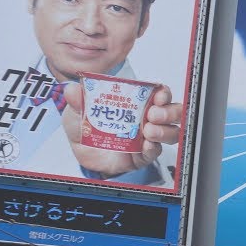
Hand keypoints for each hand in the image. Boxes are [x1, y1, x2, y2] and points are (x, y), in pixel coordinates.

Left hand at [62, 83, 182, 178]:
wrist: (79, 153)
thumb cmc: (86, 127)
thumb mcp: (78, 110)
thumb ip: (77, 100)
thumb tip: (73, 89)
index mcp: (136, 103)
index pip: (160, 94)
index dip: (163, 93)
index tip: (159, 95)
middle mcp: (147, 118)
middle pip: (172, 113)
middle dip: (168, 112)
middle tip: (153, 113)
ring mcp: (147, 137)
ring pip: (171, 133)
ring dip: (164, 131)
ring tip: (149, 131)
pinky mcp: (142, 156)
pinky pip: (155, 152)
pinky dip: (153, 148)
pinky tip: (146, 145)